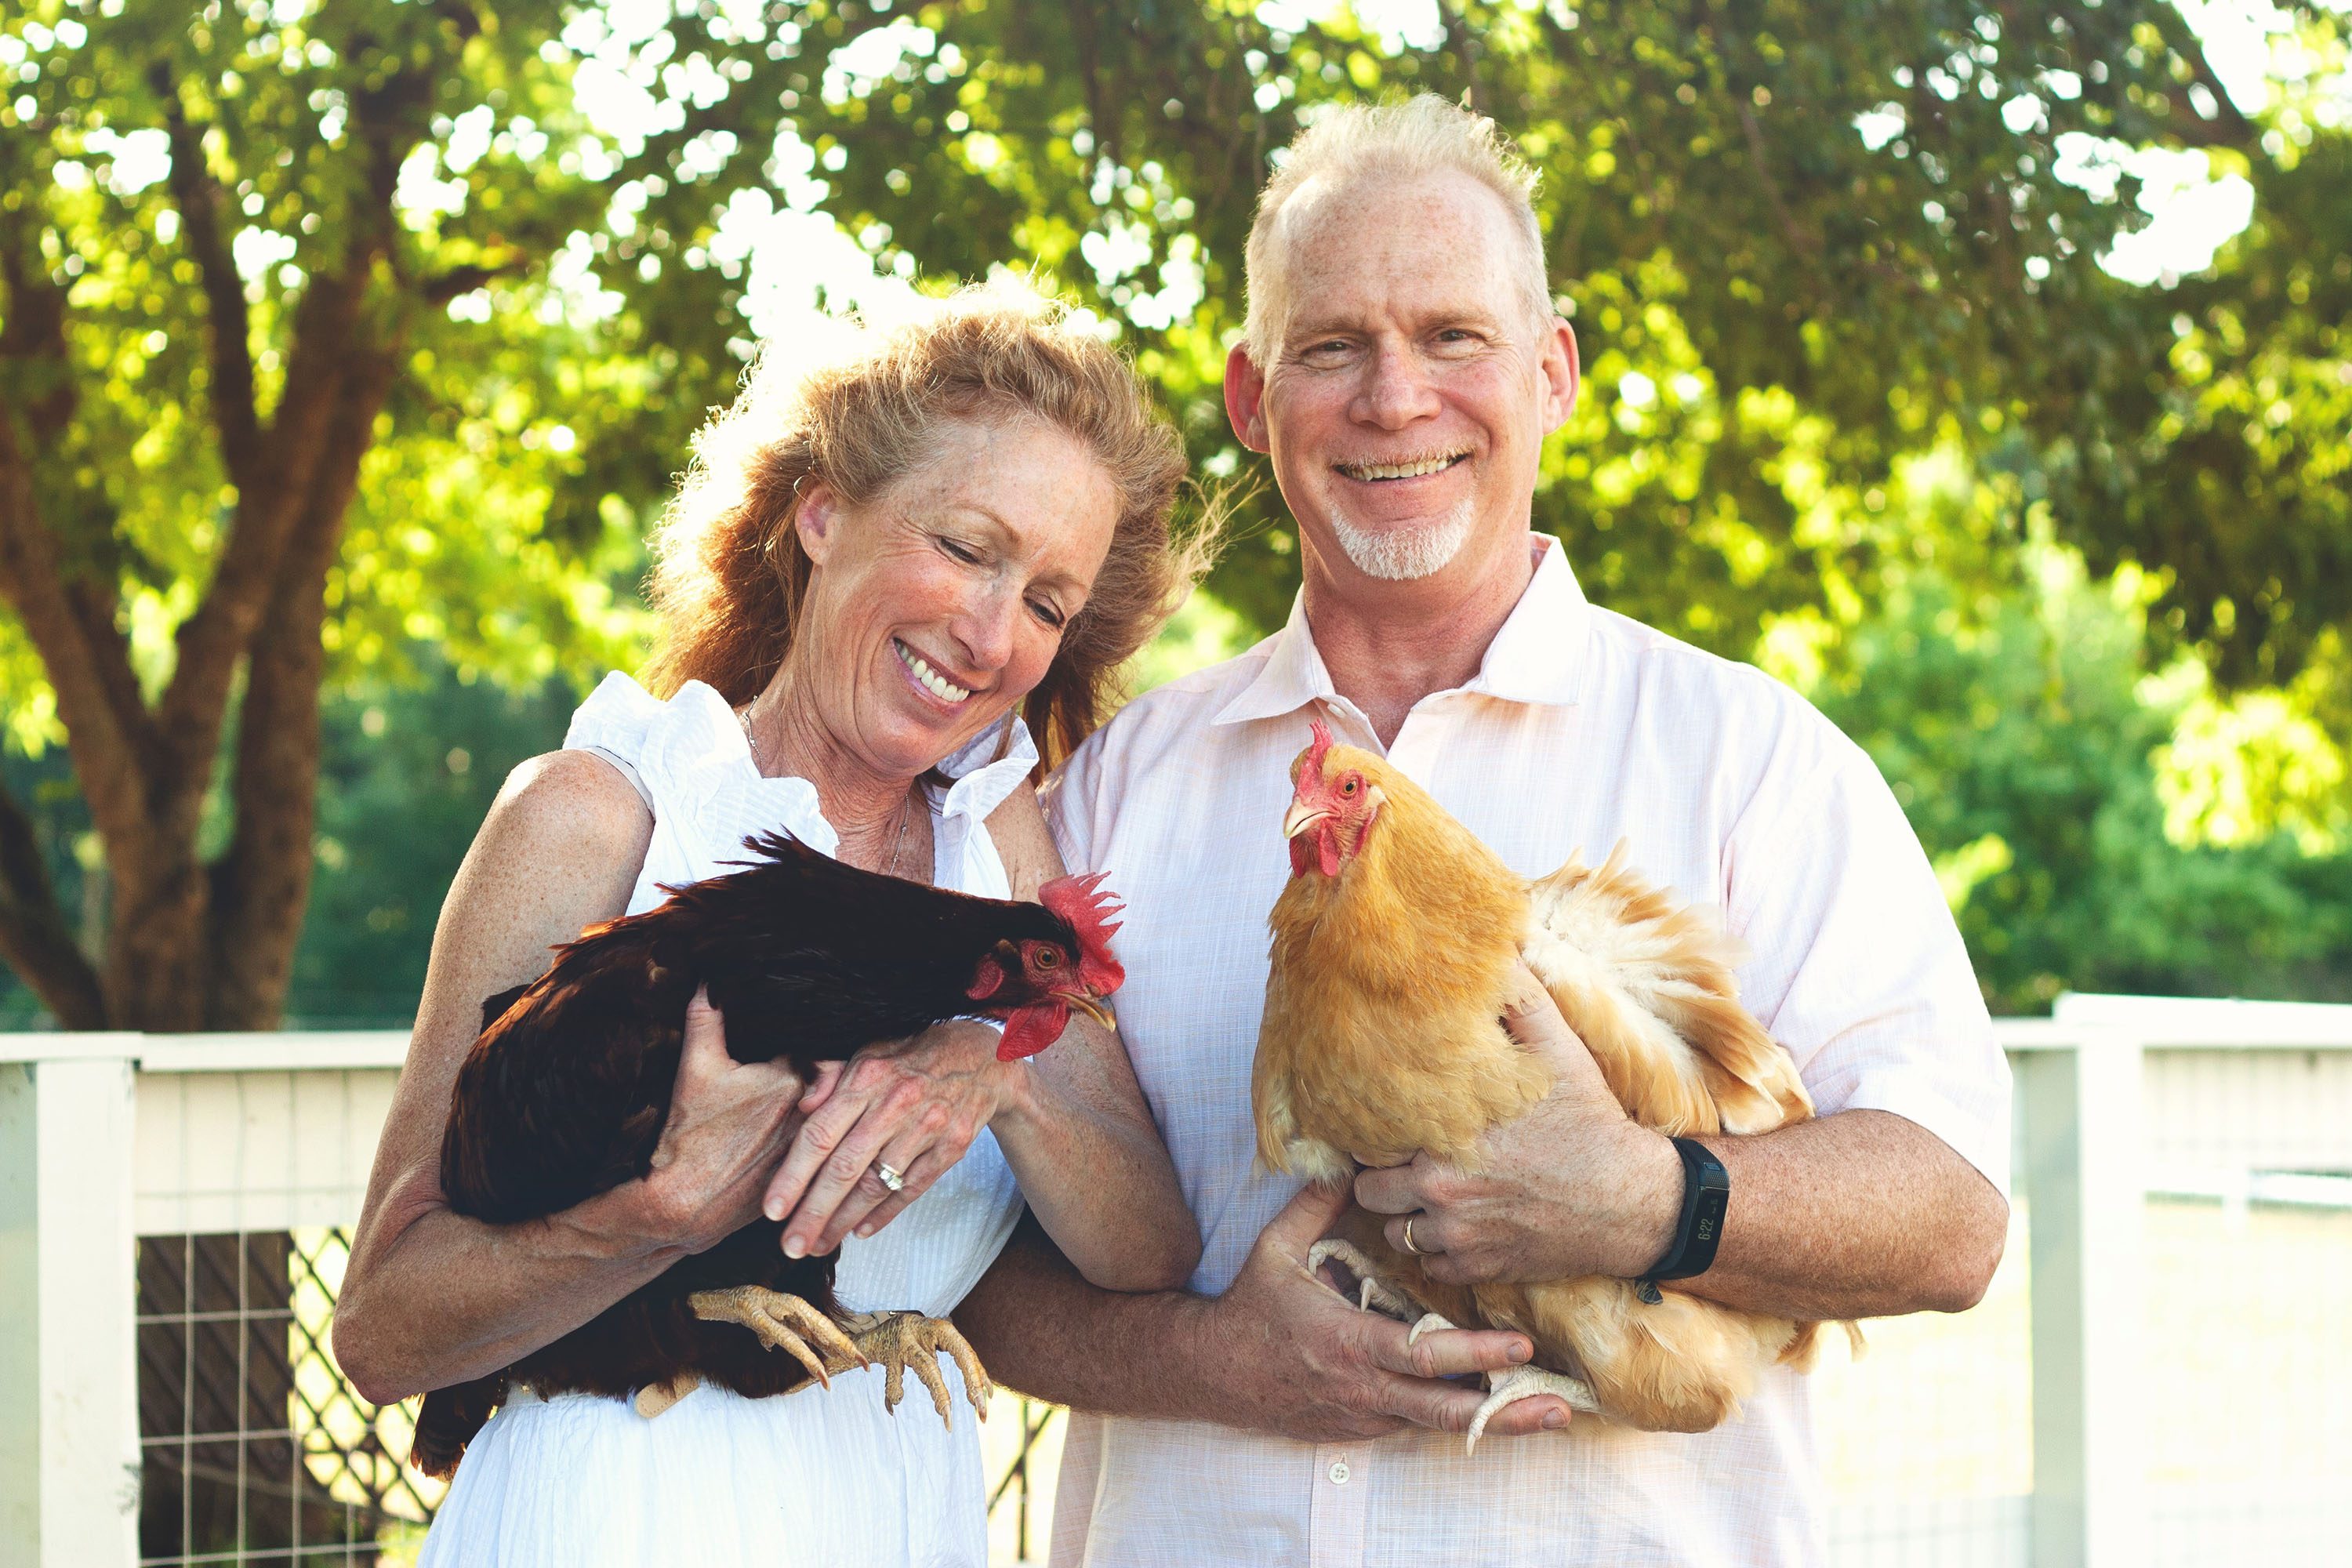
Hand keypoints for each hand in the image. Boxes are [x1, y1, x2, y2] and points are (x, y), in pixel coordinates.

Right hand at [639, 989, 836, 1254]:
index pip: (819, 1044)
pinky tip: (800, 1131)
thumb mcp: (695, 1069)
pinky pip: (822, 1146)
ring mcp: (810, 1144)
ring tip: (803, 1095)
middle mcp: (809, 1111)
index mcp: (790, 1079)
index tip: (811, 1026)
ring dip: (825, 1102)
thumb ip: (705, 1020)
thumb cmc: (691, 1137)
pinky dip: (818, 1135)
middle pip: (830, 1079)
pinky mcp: (806, 1172)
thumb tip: (707, 982)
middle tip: (806, 1064)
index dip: (815, 1034)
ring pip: (828, 1112)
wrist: (687, 1203)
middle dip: (824, 1070)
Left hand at [762, 1019, 1015, 1257]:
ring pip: (877, 1185)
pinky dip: (884, 1214)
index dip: (793, 1177)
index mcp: (866, 1078)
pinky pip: (911, 1189)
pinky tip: (860, 1231)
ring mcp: (926, 1128)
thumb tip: (801, 1106)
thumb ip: (828, 1079)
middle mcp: (895, 1104)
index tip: (772, 1210)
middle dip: (814, 1213)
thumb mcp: (866, 1052)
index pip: (820, 1135)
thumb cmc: (910, 1058)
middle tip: (790, 1245)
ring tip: (818, 1244)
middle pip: (845, 1169)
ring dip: (843, 1221)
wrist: (980, 1058)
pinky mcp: (951, 1147)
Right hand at [1178, 1180, 1572, 1442]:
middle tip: (1560, 1402)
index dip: (1474, 1354)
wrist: (1212, 1373)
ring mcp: (1364, 1415)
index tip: (1521, 1347)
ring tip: (1551, 1416)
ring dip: (1497, 1423)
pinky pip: (1416, 1424)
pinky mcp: (1362, 1429)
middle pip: (1443, 1406)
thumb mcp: (1277, 1249)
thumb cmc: (1251, 1307)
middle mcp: (1361, 1387)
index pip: (1420, 1355)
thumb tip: (1351, 1160)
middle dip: (1506, 1407)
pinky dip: (1458, 1419)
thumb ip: (1318, 1205)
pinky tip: (1504, 1413)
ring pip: (1438, 1425)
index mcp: (1346, 1341)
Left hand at [1353, 964, 1682, 1286]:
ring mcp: (1460, 1236)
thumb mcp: (1559, 1051)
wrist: (1633, 1201)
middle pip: (1370, 1192)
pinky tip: (1464, 1227)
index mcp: (1446, 1135)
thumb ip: (1520, 1000)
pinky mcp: (1480, 1269)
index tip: (1395, 1128)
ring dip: (1411, 1218)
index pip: (1369, 1140)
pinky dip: (1440, 1253)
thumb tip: (1501, 950)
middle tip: (1410, 1164)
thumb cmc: (1590, 1123)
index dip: (1377, 1133)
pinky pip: (1430, 1267)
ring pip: (1397, 1233)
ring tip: (1437, 1196)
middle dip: (1385, 1179)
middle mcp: (1442, 1190)